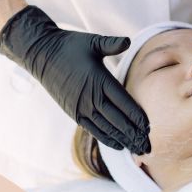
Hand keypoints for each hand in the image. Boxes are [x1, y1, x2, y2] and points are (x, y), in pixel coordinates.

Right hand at [0, 5, 149, 152]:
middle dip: (135, 135)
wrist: (42, 55)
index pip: (124, 103)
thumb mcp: (92, 42)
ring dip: (124, 140)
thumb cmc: (70, 46)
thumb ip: (111, 44)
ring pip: (107, 129)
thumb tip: (128, 41)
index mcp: (99, 80)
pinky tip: (119, 145)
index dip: (137, 117)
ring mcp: (81, 108)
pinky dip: (107, 139)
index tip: (149, 128)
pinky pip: (93, 129)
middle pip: (118, 121)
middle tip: (148, 147)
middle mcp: (91, 98)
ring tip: (138, 150)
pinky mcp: (74, 113)